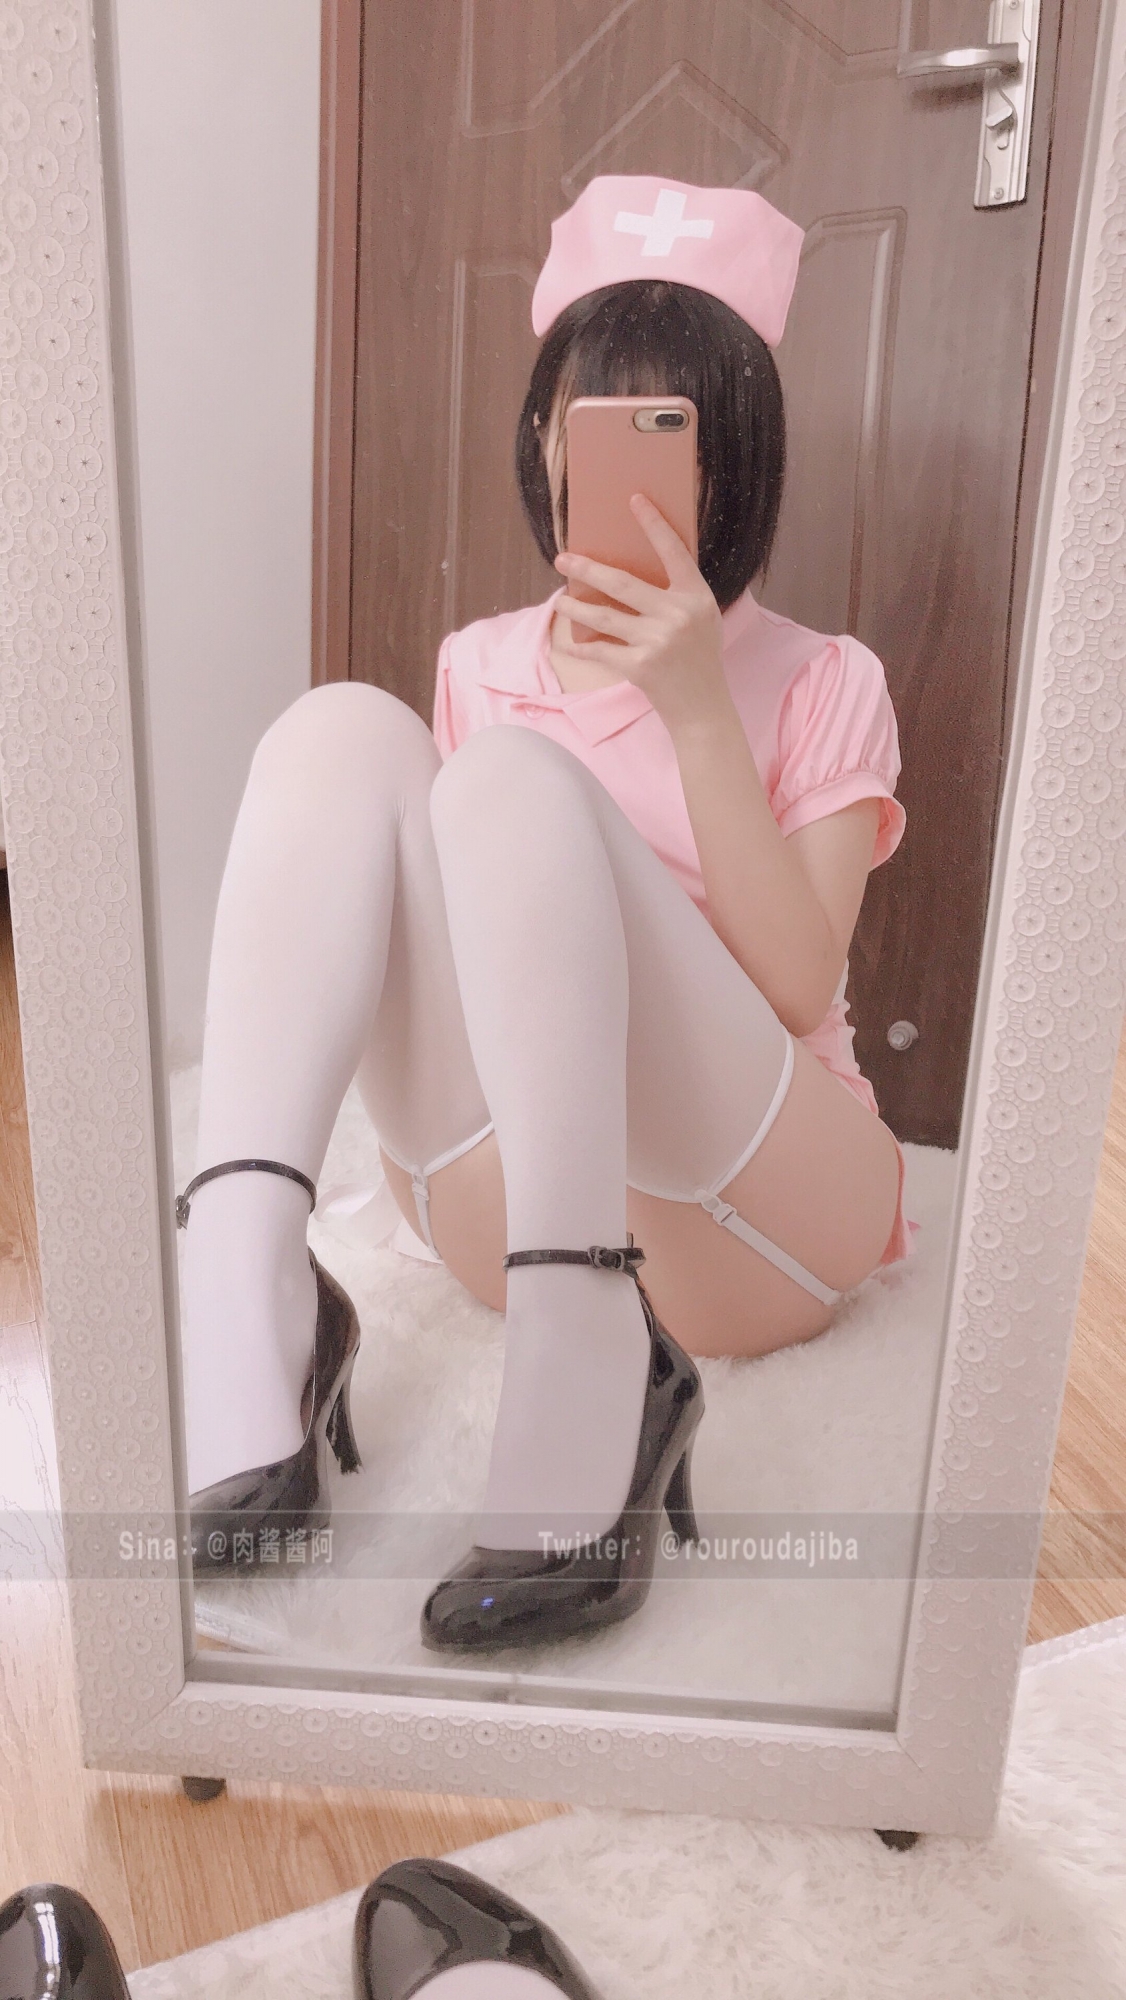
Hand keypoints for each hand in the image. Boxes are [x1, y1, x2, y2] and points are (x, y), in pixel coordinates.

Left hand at [553, 494, 728, 735]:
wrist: (703, 706)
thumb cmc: (700, 657)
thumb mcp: (702, 618)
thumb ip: (677, 594)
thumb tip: (633, 569)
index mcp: (695, 596)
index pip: (673, 551)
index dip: (653, 524)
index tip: (634, 499)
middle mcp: (677, 614)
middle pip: (622, 583)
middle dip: (586, 570)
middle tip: (562, 559)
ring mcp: (657, 640)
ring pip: (603, 617)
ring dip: (575, 608)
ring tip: (560, 601)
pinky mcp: (639, 666)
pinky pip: (600, 650)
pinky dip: (581, 648)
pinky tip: (567, 643)